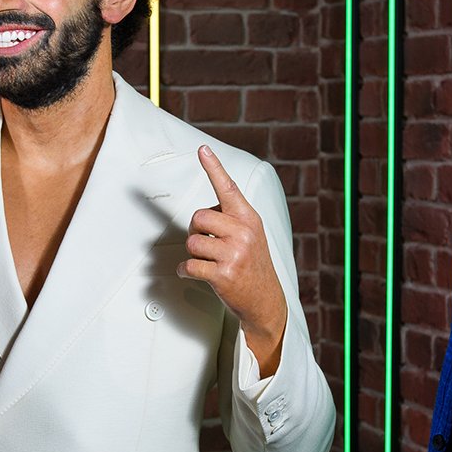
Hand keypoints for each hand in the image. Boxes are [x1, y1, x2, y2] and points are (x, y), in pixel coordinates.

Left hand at [178, 145, 287, 376]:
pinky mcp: (223, 274)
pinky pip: (189, 266)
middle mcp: (243, 233)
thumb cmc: (254, 266)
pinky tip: (196, 274)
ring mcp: (234, 254)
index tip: (202, 150)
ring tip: (208, 261)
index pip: (228, 188)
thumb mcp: (251, 236)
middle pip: (198, 217)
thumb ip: (232, 220)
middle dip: (196, 231)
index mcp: (249, 219)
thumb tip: (204, 214)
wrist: (266, 300)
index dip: (213, 167)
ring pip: (192, 243)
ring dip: (193, 254)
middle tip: (207, 243)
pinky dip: (186, 271)